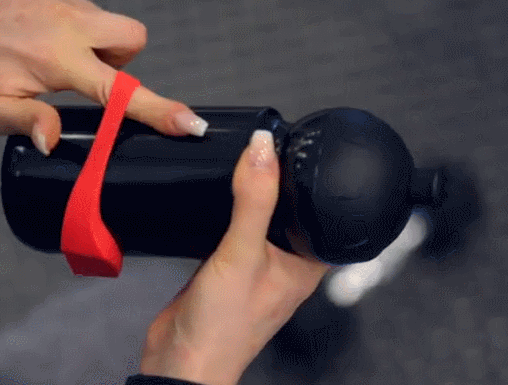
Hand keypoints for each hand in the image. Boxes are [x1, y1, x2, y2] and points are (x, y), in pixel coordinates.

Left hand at [0, 0, 207, 153]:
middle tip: (85, 73)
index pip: (120, 88)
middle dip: (122, 58)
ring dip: (91, 38)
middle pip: (133, 35)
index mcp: (53, 59)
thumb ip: (34, 124)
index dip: (158, 109)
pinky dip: (69, 18)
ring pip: (104, 18)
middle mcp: (59, 17)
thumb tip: (56, 139)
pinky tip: (36, 28)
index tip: (188, 122)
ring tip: (49, 50)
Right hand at [139, 130, 331, 384]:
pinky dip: (227, 212)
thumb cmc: (223, 326)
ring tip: (246, 169)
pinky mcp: (226, 268)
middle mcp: (285, 264)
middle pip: (291, 213)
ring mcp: (255, 266)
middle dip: (282, 184)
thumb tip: (263, 149)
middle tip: (272, 151)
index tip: (309, 152)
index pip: (327, 215)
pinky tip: (218, 200)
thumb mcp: (242, 253)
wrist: (180, 359)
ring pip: (260, 221)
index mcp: (305, 265)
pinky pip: (232, 231)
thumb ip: (253, 199)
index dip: (322, 184)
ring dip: (254, 197)